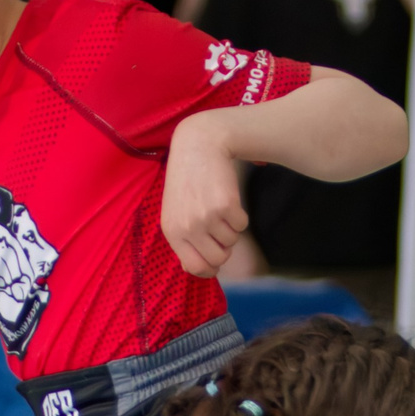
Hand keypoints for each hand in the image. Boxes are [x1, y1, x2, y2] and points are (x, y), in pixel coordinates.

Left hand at [161, 112, 248, 277]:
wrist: (199, 146)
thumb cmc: (188, 181)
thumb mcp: (176, 211)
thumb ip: (184, 240)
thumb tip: (197, 270)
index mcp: (172, 231)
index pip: (195, 268)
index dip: (210, 268)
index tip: (215, 261)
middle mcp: (187, 227)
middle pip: (218, 259)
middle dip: (224, 248)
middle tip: (219, 229)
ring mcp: (206, 217)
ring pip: (232, 242)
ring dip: (231, 229)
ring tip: (219, 207)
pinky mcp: (226, 205)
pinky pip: (242, 225)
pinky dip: (240, 216)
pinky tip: (227, 198)